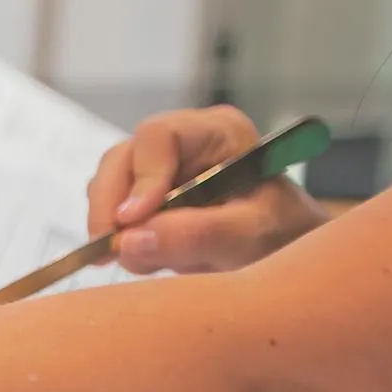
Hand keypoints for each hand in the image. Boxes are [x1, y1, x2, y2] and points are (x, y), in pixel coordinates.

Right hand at [86, 105, 329, 275]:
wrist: (283, 252)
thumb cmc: (283, 236)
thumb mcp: (250, 237)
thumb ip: (197, 235)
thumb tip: (127, 241)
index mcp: (219, 132)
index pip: (159, 137)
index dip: (140, 177)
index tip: (130, 222)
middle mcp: (183, 142)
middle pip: (122, 159)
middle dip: (110, 207)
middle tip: (109, 251)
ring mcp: (158, 169)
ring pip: (108, 185)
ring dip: (111, 226)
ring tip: (138, 258)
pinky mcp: (143, 197)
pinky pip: (110, 210)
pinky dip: (115, 237)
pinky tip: (141, 256)